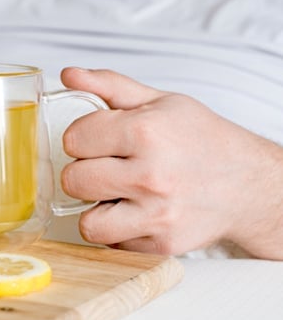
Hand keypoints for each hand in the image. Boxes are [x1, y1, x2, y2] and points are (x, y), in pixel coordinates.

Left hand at [60, 67, 282, 258]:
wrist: (249, 183)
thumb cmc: (202, 139)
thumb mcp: (161, 101)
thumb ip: (109, 86)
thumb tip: (69, 75)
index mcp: (147, 132)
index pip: (73, 139)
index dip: (82, 138)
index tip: (99, 140)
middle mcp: (152, 175)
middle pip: (73, 181)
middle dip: (86, 173)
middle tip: (109, 168)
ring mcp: (158, 214)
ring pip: (88, 223)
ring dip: (97, 210)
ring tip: (119, 195)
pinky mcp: (162, 244)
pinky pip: (113, 243)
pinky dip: (121, 230)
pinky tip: (139, 212)